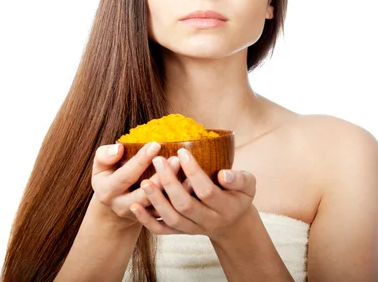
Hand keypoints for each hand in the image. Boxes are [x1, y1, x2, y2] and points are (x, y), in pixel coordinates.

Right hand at [91, 142, 180, 226]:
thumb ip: (105, 155)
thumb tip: (119, 148)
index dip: (140, 160)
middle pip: (144, 195)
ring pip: (159, 208)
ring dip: (174, 191)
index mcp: (107, 191)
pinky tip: (191, 186)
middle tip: (175, 159)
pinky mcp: (152, 222)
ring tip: (187, 173)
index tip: (156, 144)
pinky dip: (180, 200)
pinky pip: (168, 215)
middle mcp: (121, 207)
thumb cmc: (109, 176)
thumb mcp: (100, 166)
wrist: (114, 203)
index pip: (126, 175)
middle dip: (161, 178)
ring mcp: (138, 216)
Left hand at [129, 148, 255, 239]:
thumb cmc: (237, 195)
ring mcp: (193, 229)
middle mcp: (208, 221)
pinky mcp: (180, 233)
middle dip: (170, 183)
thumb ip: (239, 179)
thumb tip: (224, 174)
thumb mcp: (247, 185)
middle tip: (158, 160)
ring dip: (156, 201)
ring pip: (172, 219)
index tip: (181, 151)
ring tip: (144, 181)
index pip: (206, 190)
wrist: (232, 223)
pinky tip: (135, 206)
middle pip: (185, 205)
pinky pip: (161, 230)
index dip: (193, 172)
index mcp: (225, 207)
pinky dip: (146, 220)